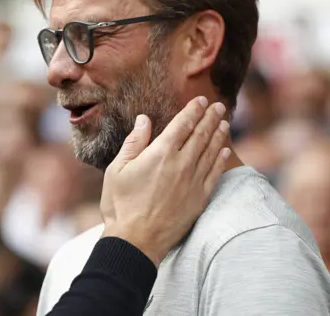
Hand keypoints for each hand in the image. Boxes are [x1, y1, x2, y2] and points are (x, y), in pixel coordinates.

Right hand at [100, 96, 229, 266]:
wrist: (136, 240)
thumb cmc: (121, 204)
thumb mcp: (117, 169)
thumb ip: (134, 143)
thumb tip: (144, 120)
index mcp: (160, 153)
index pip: (182, 124)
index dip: (193, 110)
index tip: (201, 100)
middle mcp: (181, 163)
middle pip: (200, 134)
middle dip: (210, 118)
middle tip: (219, 106)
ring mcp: (193, 181)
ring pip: (211, 152)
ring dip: (219, 135)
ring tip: (224, 123)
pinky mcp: (199, 198)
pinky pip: (215, 174)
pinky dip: (221, 160)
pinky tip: (225, 151)